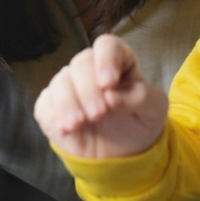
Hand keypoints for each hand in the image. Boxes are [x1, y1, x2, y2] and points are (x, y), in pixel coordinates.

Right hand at [34, 34, 167, 159]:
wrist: (122, 154)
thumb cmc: (139, 124)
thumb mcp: (154, 110)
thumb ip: (141, 97)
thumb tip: (112, 95)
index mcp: (118, 61)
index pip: (107, 46)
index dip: (106, 60)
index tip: (108, 83)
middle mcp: (90, 69)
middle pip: (80, 64)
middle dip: (88, 90)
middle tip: (98, 114)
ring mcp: (69, 87)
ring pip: (60, 83)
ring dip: (68, 104)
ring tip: (79, 124)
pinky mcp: (52, 107)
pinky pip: (45, 105)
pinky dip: (53, 117)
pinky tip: (65, 130)